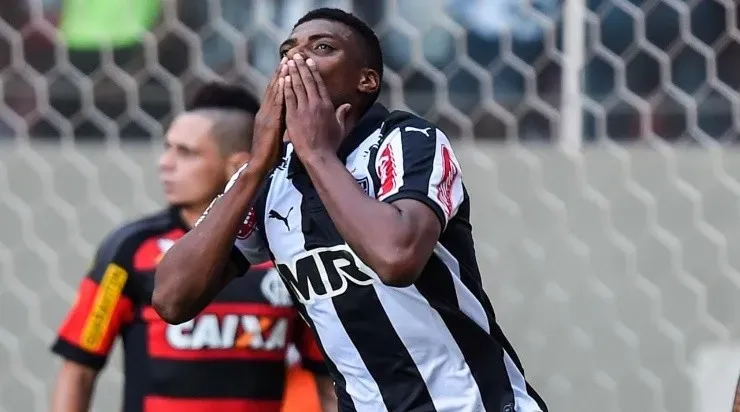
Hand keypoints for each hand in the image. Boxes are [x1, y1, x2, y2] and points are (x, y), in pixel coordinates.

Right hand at [251, 58, 287, 172]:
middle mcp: (265, 111)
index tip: (288, 65)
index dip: (281, 78)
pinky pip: (275, 102)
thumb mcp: (277, 135)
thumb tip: (290, 117)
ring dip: (280, 76)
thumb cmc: (270, 153)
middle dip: (281, 71)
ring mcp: (266, 115)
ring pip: (273, 91)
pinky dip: (280, 90)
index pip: (275, 92)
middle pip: (274, 87)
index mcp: (268, 114)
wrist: (260, 165)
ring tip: (287, 61)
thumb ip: (282, 123)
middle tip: (288, 56)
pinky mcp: (268, 121)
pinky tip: (284, 80)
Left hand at [283, 53, 351, 158]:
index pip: (319, 84)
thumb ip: (342, 114)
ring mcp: (303, 109)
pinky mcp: (293, 116)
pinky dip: (286, 87)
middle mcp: (316, 104)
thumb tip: (348, 105)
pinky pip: (289, 98)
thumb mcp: (340, 128)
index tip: (309, 62)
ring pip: (297, 86)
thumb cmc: (330, 144)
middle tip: (296, 55)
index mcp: (327, 106)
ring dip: (292, 72)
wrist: (318, 155)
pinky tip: (283, 78)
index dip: (313, 71)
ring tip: (288, 62)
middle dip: (301, 66)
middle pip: (308, 81)